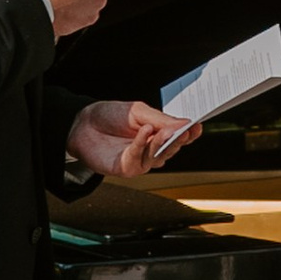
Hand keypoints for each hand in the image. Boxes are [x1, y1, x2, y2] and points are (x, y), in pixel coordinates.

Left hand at [68, 97, 200, 181]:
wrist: (82, 124)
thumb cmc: (110, 116)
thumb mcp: (138, 111)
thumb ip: (160, 119)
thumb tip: (184, 123)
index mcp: (157, 134)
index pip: (178, 137)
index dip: (190, 133)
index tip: (198, 125)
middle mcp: (151, 150)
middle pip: (171, 149)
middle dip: (180, 140)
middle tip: (186, 130)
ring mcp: (139, 161)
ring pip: (158, 157)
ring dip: (163, 143)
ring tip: (167, 131)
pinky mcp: (125, 168)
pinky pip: (138, 158)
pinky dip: (142, 144)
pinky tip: (145, 131)